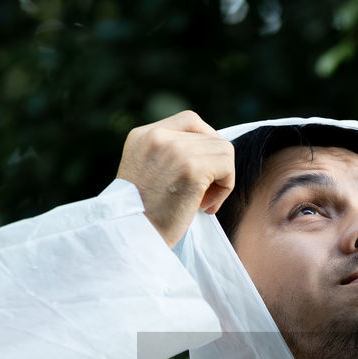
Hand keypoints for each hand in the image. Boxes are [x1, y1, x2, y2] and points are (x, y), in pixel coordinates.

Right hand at [116, 111, 234, 247]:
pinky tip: (205, 207)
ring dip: (221, 178)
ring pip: (223, 149)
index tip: (200, 173)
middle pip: (210, 136)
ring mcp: (175, 149)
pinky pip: (227, 166)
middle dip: (212, 168)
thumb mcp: (147, 173)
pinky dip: (225, 188)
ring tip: (203, 202)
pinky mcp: (192, 168)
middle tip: (200, 197)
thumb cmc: (142, 215)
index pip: (190, 121)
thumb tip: (210, 148)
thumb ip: (169, 155)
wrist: (130, 237)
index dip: (205, 144)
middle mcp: (157, 135)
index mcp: (142, 135)